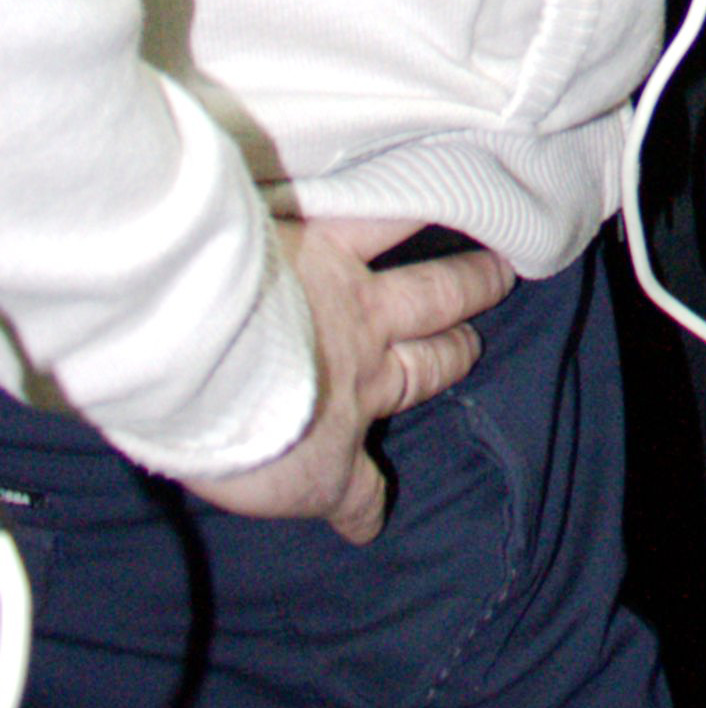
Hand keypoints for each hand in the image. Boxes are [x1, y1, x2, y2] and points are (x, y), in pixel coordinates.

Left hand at [184, 219, 512, 546]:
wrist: (205, 364)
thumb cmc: (233, 434)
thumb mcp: (291, 489)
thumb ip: (344, 495)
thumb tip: (370, 528)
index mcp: (348, 419)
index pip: (380, 452)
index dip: (386, 473)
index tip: (388, 484)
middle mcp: (364, 354)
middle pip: (429, 352)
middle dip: (455, 347)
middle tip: (477, 332)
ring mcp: (350, 297)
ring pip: (430, 288)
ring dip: (467, 280)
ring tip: (498, 264)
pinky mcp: (324, 241)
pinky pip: (387, 213)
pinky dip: (415, 203)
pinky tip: (438, 179)